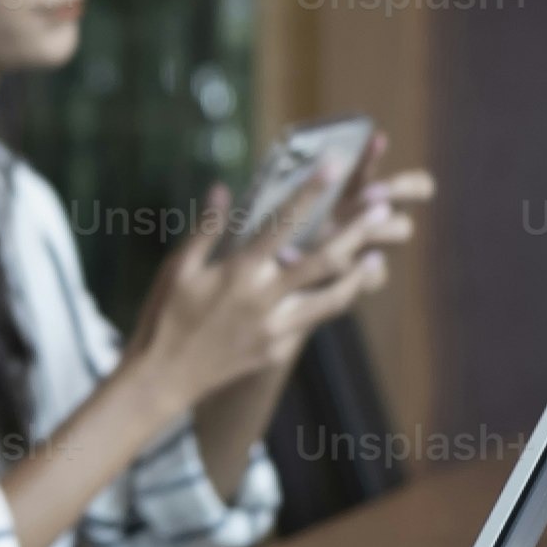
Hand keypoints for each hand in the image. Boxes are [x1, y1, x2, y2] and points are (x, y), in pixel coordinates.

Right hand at [126, 160, 398, 416]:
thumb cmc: (164, 317)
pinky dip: (328, 305)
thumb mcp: (179, 268)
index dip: (310, 192)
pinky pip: (310, 323)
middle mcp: (264, 298)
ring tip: (377, 258)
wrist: (163, 379)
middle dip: (357, 231)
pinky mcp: (276, 350)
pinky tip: (342, 292)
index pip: (282, 222)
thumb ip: (207, 229)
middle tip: (383, 209)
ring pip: (332, 299)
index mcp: (239, 271)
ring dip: (358, 276)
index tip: (333, 167)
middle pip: (325, 260)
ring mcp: (275, 328)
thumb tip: (222, 189)